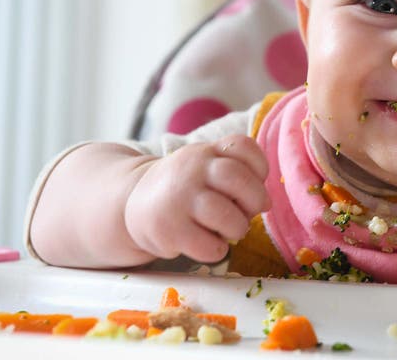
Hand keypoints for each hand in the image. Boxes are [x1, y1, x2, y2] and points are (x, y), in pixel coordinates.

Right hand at [123, 134, 269, 263]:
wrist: (132, 203)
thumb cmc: (184, 189)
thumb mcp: (204, 168)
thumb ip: (236, 174)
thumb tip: (264, 202)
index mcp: (206, 152)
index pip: (242, 146)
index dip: (260, 166)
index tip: (258, 179)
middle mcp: (192, 170)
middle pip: (237, 178)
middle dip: (256, 198)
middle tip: (254, 210)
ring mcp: (179, 199)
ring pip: (226, 216)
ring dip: (238, 228)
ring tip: (231, 230)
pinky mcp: (169, 230)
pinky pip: (209, 246)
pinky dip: (218, 249)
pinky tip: (209, 243)